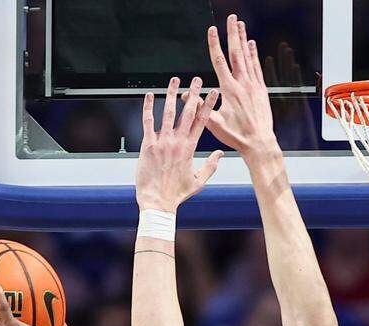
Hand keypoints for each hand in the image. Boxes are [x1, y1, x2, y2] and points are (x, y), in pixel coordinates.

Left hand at [136, 76, 222, 212]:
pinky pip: (148, 122)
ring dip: (171, 94)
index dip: (208, 105)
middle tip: (197, 80)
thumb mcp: (199, 181)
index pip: (202, 122)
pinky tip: (149, 95)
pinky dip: (148, 107)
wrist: (158, 202)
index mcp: (190, 148)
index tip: (213, 93)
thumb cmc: (176, 194)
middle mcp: (177, 142)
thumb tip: (220, 153)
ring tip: (174, 80)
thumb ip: (211, 166)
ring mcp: (162, 142)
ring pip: (168, 113)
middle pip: (188, 113)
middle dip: (193, 94)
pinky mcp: (148, 145)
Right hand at [205, 15, 278, 159]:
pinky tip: (252, 45)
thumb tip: (185, 95)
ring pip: (247, 57)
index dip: (214, 44)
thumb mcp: (214, 123)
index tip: (212, 30)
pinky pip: (257, 67)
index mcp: (229, 90)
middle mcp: (243, 84)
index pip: (219, 61)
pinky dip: (253, 54)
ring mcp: (254, 85)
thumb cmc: (236, 136)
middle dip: (233, 33)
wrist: (259, 143)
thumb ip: (199, 108)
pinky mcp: (261, 90)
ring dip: (243, 39)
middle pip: (236, 53)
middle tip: (231, 18)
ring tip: (240, 24)